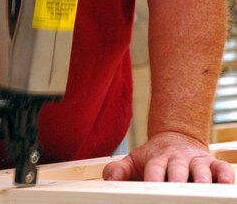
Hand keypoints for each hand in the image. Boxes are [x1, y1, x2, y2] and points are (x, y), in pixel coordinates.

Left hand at [102, 132, 234, 183]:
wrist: (175, 139)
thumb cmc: (154, 159)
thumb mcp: (135, 161)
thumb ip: (120, 170)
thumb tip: (108, 179)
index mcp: (157, 159)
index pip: (154, 169)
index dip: (153, 181)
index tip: (150, 192)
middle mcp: (178, 159)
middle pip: (178, 170)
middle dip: (177, 182)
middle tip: (175, 194)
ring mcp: (196, 160)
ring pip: (201, 169)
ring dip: (201, 179)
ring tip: (201, 189)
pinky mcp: (212, 163)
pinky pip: (222, 168)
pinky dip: (225, 175)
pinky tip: (226, 184)